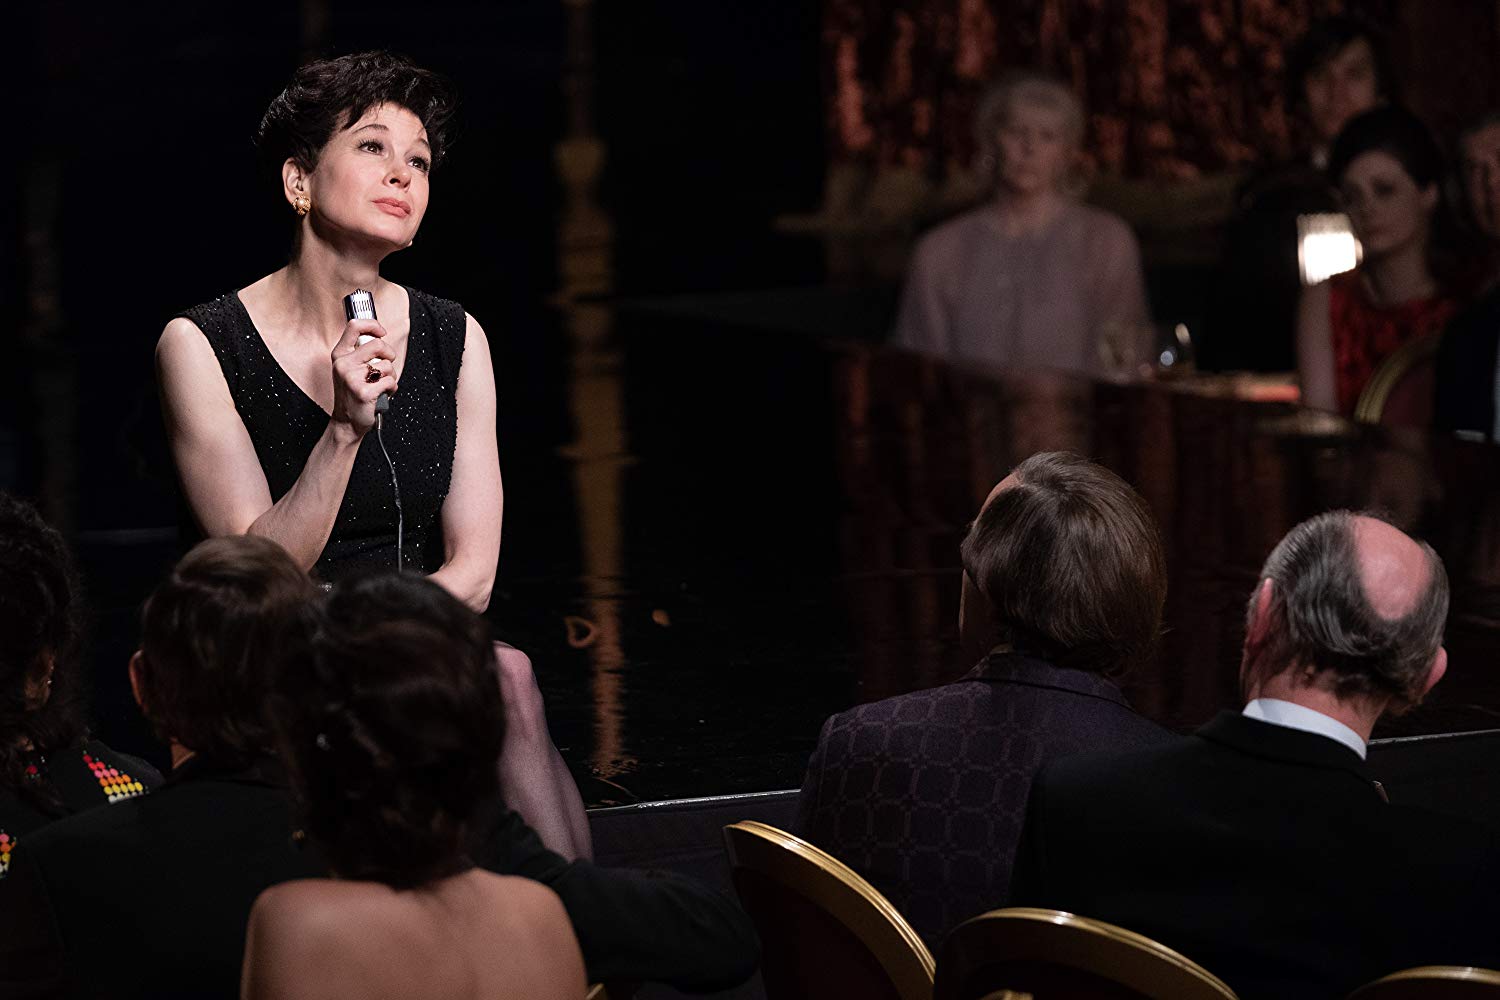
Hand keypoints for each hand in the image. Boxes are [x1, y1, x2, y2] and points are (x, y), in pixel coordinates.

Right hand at [329, 318, 397, 438]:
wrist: (347, 422)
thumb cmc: (353, 394)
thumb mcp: (349, 369)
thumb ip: (360, 352)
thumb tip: (379, 336)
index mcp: (340, 355)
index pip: (354, 326)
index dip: (372, 325)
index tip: (382, 332)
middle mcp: (344, 364)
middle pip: (378, 344)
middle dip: (389, 355)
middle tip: (386, 365)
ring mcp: (352, 378)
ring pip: (387, 365)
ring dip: (390, 376)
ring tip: (380, 385)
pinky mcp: (364, 392)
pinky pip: (390, 381)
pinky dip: (391, 388)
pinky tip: (382, 394)